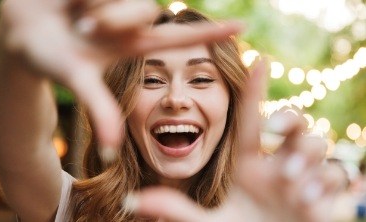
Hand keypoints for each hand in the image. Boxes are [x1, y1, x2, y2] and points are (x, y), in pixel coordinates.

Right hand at [0, 0, 242, 152]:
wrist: (18, 32)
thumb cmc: (45, 58)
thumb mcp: (75, 79)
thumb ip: (98, 108)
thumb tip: (111, 150)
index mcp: (131, 45)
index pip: (178, 39)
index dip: (210, 35)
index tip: (243, 28)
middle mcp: (129, 21)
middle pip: (146, 10)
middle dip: (114, 18)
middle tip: (83, 27)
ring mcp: (116, 1)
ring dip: (94, 4)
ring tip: (72, 13)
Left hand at [124, 61, 346, 221]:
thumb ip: (175, 211)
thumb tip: (133, 202)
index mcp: (248, 166)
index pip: (250, 121)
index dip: (254, 91)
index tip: (257, 60)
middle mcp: (276, 166)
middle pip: (294, 122)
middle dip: (290, 120)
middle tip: (276, 136)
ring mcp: (301, 179)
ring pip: (318, 146)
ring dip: (308, 160)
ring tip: (294, 185)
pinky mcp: (321, 197)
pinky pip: (334, 176)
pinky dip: (326, 185)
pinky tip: (311, 202)